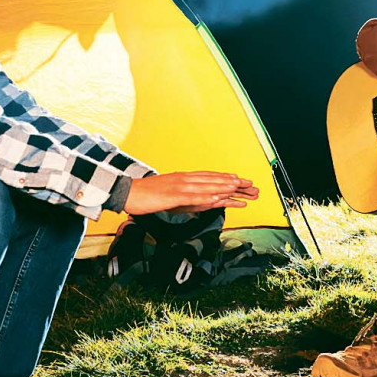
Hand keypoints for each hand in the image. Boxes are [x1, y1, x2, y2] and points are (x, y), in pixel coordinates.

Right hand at [123, 171, 259, 215]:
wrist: (128, 193)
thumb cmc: (147, 196)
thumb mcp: (170, 195)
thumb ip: (185, 197)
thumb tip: (197, 200)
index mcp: (183, 178)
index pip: (209, 176)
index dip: (225, 177)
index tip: (239, 179)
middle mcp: (184, 179)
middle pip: (212, 180)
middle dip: (231, 182)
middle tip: (249, 184)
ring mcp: (179, 186)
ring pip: (206, 186)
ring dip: (223, 186)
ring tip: (239, 187)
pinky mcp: (172, 195)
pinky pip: (192, 196)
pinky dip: (206, 197)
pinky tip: (217, 198)